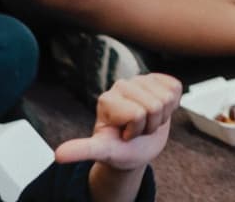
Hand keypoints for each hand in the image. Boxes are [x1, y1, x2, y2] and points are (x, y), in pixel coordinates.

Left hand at [54, 73, 182, 169]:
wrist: (136, 147)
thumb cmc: (118, 149)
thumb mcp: (102, 151)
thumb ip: (83, 150)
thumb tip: (58, 155)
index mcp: (107, 99)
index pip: (137, 113)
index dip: (135, 130)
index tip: (124, 135)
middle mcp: (122, 84)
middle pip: (154, 105)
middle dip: (150, 124)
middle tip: (138, 129)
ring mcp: (142, 79)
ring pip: (166, 97)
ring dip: (161, 116)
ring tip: (147, 121)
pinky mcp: (159, 79)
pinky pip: (176, 88)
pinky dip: (173, 105)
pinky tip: (160, 110)